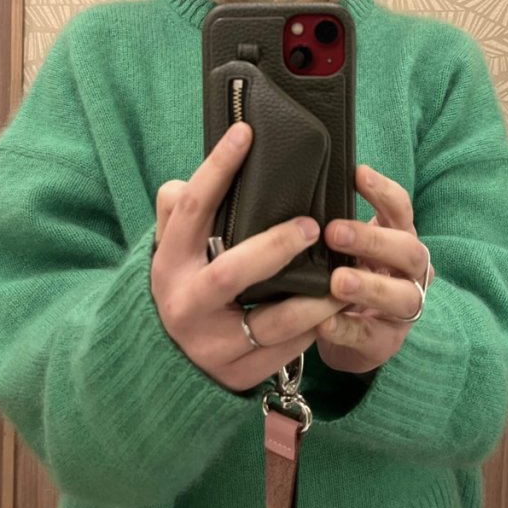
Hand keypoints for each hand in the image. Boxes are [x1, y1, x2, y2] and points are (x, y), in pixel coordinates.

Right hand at [151, 122, 345, 392]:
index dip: (218, 169)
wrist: (163, 362)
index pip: (192, 209)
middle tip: (312, 226)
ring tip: (343, 276)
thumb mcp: (171, 249)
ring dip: (312, 299)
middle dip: (277, 247)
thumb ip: (177, 211)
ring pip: (271, 321)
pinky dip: (313, 329)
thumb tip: (188, 178)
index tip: (246, 133)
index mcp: (169, 262)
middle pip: (233, 271)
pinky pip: (284, 351)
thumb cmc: (182, 284)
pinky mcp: (237, 373)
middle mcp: (187, 303)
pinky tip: (334, 308)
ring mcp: (212, 343)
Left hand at [315, 166, 434, 374]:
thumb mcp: (345, 247)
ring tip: (336, 282)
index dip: (383, 191)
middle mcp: (410, 272)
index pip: (401, 209)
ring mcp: (404, 309)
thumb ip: (335, 222)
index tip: (357, 174)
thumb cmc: (347, 272)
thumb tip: (296, 185)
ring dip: (369, 286)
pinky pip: (370, 335)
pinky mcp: (386, 342)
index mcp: (399, 239)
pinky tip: (324, 321)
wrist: (351, 333)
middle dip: (372, 240)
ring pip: (401, 297)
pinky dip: (347, 328)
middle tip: (334, 232)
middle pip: (408, 251)